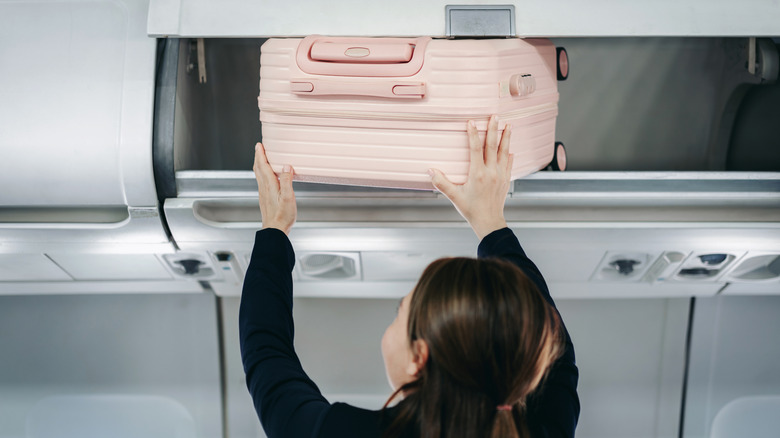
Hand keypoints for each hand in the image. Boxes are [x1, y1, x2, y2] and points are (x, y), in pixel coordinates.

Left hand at [253, 143, 295, 234]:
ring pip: (258, 175)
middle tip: (259, 148)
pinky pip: (262, 181)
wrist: (274, 230)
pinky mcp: (265, 198)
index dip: (261, 154)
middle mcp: (264, 188)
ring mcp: (263, 193)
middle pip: (258, 168)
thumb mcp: (288, 197)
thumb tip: (286, 166)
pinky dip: (262, 173)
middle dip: (258, 157)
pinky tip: (267, 176)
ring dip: (259, 164)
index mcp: (270, 185)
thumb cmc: (282, 216)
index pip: (263, 166)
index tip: (259, 145)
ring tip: (262, 158)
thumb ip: (287, 180)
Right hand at [429, 115, 512, 239]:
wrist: (489, 222)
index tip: (471, 122)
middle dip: (493, 129)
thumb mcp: (454, 197)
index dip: (473, 134)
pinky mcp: (506, 180)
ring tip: (508, 125)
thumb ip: (441, 183)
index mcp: (478, 174)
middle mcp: (491, 172)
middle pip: (493, 145)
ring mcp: (500, 175)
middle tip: (495, 116)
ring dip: (506, 137)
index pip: (476, 148)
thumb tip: (430, 171)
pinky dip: (509, 154)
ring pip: (504, 152)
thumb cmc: (471, 210)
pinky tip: (510, 149)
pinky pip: (509, 163)